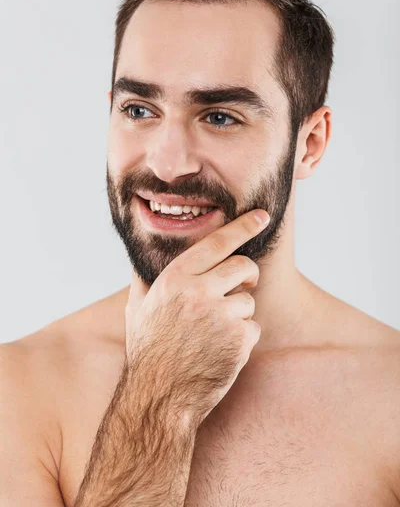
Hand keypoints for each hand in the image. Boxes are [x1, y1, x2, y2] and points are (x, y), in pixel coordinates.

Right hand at [125, 209, 269, 426]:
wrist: (159, 397)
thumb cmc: (148, 352)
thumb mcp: (137, 310)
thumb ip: (143, 281)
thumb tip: (139, 261)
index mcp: (175, 279)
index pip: (216, 243)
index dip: (242, 226)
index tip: (262, 216)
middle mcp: (198, 292)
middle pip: (242, 266)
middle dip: (247, 274)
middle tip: (244, 283)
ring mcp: (221, 316)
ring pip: (248, 300)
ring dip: (239, 314)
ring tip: (216, 334)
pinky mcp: (239, 340)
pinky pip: (253, 327)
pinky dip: (243, 338)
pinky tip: (222, 351)